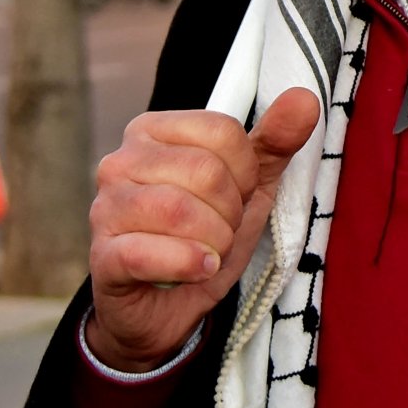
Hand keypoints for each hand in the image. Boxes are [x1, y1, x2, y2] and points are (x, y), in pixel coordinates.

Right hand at [85, 86, 320, 371]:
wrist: (166, 308)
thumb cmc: (204, 236)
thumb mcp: (249, 188)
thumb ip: (275, 142)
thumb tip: (304, 99)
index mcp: (153, 131)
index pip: (224, 132)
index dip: (246, 174)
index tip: (235, 197)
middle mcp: (120, 162)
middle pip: (206, 171)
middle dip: (230, 212)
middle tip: (219, 230)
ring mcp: (105, 208)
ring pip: (180, 211)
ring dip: (214, 241)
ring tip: (208, 252)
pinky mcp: (102, 256)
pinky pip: (149, 253)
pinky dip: (189, 265)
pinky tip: (198, 269)